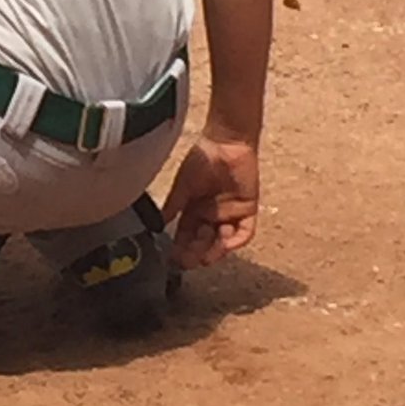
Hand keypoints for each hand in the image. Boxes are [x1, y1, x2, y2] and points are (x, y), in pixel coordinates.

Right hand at [162, 135, 259, 268]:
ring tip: (205, 257)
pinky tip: (224, 244)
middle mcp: (211, 214)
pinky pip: (244, 232)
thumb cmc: (201, 158)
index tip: (173, 259)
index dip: (180, 248)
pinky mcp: (247, 210)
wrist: (225, 143)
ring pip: (223, 241)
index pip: (186, 235)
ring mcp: (230, 214)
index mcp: (194, 209)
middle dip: (196, 253)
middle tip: (189, 262)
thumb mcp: (183, 185)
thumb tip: (157, 224)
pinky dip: (235, 241)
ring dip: (214, 251)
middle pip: (204, 241)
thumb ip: (173, 206)